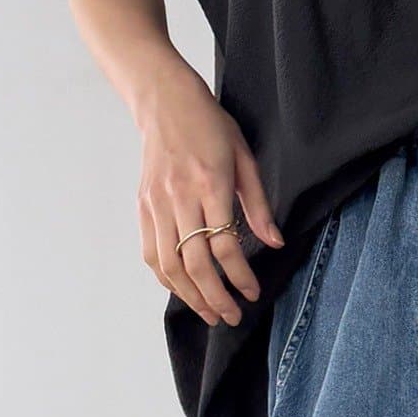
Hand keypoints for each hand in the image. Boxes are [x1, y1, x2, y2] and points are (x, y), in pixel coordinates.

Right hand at [133, 60, 283, 326]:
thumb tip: (274, 243)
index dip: (239, 275)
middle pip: (195, 263)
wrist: (163, 99)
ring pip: (170, 265)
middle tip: (232, 317)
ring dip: (191, 297)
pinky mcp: (143, 207)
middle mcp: (179, 197)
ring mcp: (157, 203)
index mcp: (209, 183)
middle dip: (215, 298)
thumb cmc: (208, 125)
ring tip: (211, 314)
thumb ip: (258, 204)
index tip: (252, 292)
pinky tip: (185, 292)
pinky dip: (168, 280)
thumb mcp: (243, 157)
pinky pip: (152, 254)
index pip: (224, 244)